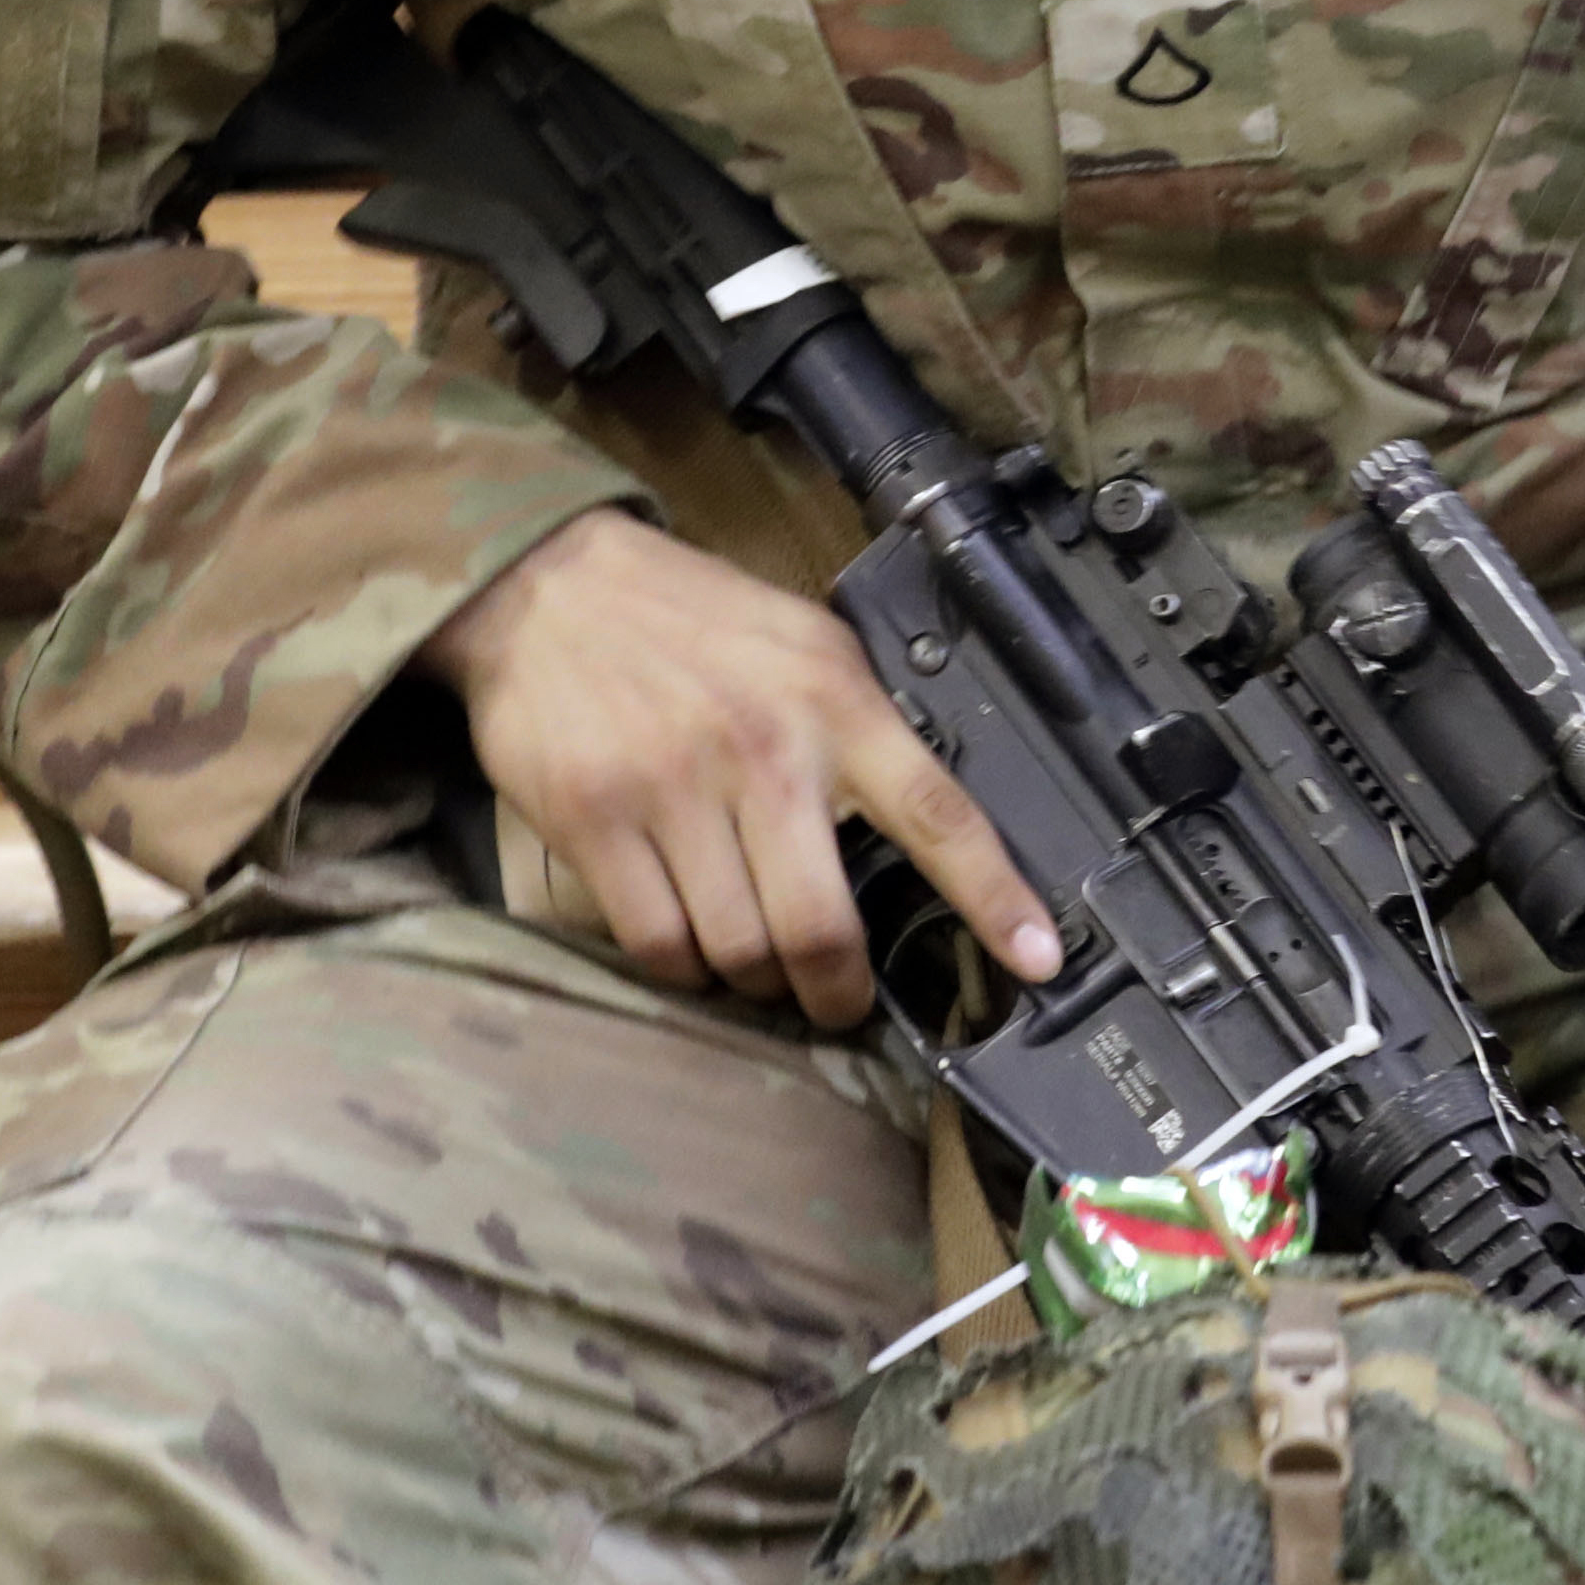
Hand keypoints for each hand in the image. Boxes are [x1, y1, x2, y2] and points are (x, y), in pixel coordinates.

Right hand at [420, 508, 1055, 1025]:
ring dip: (754, 980)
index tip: (1037, 958)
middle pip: (823, 928)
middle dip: (837, 992)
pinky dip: (682, 967)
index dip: (995, 898)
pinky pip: (658, 943)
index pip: (939, 815)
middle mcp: (763, 750)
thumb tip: (917, 826)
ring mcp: (674, 789)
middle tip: (837, 1001)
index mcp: (833, 701)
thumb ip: (858, 723)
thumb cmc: (688, 618)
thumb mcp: (802, 642)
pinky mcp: (598, 822)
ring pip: (739, 950)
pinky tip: (690, 944)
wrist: (547, 583)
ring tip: (755, 964)